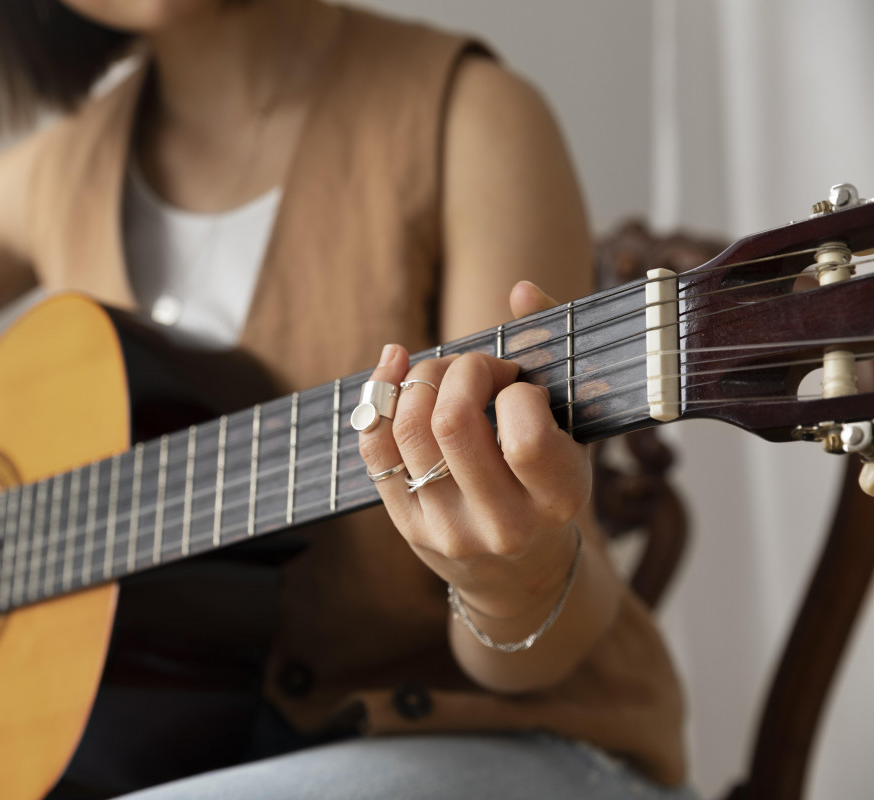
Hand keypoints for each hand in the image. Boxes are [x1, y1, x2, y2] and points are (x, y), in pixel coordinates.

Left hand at [358, 281, 589, 622]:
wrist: (522, 576)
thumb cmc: (551, 485)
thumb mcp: (573, 432)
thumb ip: (554, 356)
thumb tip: (522, 288)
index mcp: (557, 500)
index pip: (525, 435)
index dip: (515, 391)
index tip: (519, 386)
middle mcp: (502, 524)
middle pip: (452, 423)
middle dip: (459, 370)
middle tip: (475, 367)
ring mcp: (448, 529)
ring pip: (407, 431)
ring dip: (420, 378)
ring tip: (443, 373)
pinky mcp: (407, 527)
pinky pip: (375, 450)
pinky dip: (377, 397)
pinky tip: (394, 367)